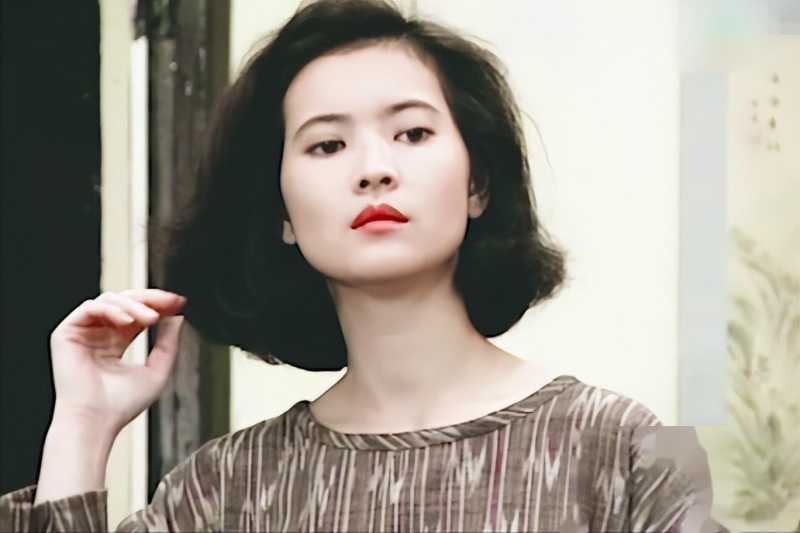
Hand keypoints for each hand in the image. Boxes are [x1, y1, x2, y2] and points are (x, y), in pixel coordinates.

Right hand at [48, 289, 186, 434]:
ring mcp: (83, 333)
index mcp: (116, 343)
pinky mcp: (66, 333)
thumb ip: (168, 343)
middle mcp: (99, 336)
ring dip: (135, 305)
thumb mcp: (157, 370)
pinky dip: (112, 309)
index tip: (179, 303)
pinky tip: (129, 321)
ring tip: (151, 318)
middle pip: (125, 302)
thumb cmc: (122, 405)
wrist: (97, 422)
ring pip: (110, 300)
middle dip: (150, 298)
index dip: (158, 305)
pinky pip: (90, 307)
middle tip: (170, 302)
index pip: (138, 314)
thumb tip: (176, 317)